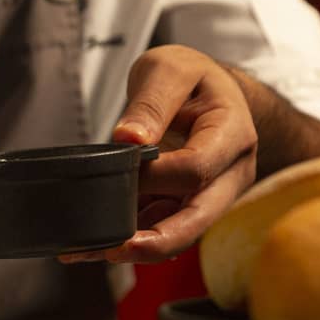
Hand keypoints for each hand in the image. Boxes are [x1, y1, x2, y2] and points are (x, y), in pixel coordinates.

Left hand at [60, 45, 257, 264]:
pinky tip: (93, 244)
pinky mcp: (186, 206)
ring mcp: (210, 195)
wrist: (208, 91)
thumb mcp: (170, 69)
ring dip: (135, 248)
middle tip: (112, 250)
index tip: (120, 168)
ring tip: (86, 250)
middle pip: (197, 219)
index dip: (155, 176)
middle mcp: (230, 174)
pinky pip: (161, 228)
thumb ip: (151, 102)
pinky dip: (130, 238)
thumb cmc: (191, 78)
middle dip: (156, 241)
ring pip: (177, 233)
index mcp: (233, 135)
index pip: (196, 169)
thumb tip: (128, 139)